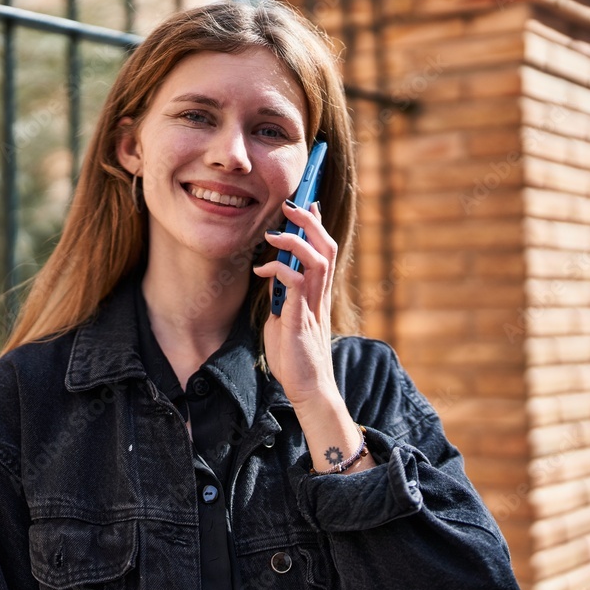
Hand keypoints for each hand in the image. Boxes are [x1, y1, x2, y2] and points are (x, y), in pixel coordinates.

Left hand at [252, 200, 339, 415]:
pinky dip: (280, 269)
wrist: (307, 388)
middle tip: (291, 204)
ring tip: (274, 232)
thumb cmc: (295, 355)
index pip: (324, 250)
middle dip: (309, 222)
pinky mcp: (302, 319)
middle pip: (326, 247)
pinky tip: (263, 268)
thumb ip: (284, 293)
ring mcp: (314, 306)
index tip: (309, 202)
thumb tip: (274, 271)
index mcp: (318, 293)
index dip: (318, 224)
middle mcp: (320, 295)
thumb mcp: (285, 316)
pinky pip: (297, 284)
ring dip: (296, 241)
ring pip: (317, 260)